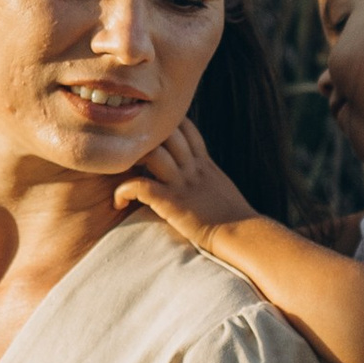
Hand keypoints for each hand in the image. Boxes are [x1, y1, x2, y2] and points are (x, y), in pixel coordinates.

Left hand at [112, 118, 254, 250]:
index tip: (148, 136)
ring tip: (121, 174)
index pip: (184, 128)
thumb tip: (197, 173)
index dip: (164, 126)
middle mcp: (193, 168)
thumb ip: (205, 175)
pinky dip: (124, 191)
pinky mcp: (172, 203)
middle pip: (166, 133)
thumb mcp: (220, 186)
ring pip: (152, 153)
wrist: (244, 236)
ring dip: (131, 160)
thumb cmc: (235, 219)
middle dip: (144, 138)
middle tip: (126, 155)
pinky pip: (141, 186)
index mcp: (204, 163)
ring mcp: (182, 184)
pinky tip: (120, 201)